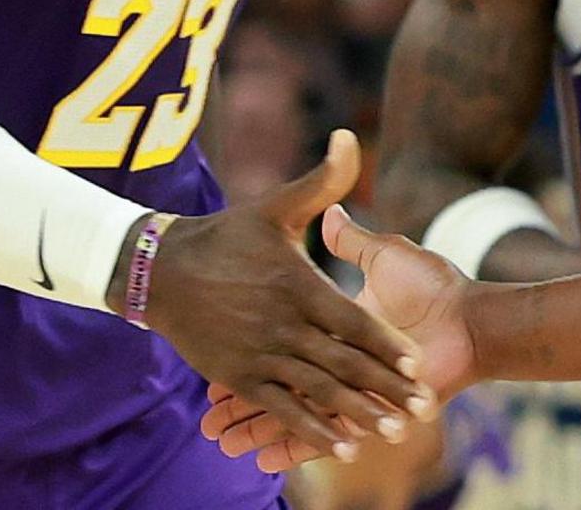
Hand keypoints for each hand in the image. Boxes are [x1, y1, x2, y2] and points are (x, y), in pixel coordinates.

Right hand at [134, 131, 434, 463]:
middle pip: (343, 365)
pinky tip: (338, 445)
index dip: (387, 345)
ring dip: (356, 414)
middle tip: (420, 408)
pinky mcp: (239, 376)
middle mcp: (282, 326)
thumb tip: (348, 136)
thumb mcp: (275, 206)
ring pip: (317, 392)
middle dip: (385, 389)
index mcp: (298, 286)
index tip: (418, 363)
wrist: (160, 268)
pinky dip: (309, 430)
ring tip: (391, 432)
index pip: (352, 322)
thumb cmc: (225, 235)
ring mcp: (259, 355)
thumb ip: (322, 182)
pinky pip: (280, 408)